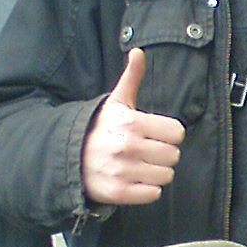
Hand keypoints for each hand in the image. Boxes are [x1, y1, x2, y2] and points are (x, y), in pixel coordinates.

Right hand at [80, 48, 183, 205]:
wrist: (69, 157)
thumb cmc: (99, 128)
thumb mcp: (116, 102)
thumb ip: (131, 78)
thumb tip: (138, 52)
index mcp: (131, 122)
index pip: (177, 133)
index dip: (169, 134)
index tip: (155, 135)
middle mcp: (127, 146)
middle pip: (174, 156)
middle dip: (163, 154)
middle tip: (147, 152)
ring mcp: (122, 171)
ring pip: (166, 176)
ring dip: (157, 172)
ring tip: (140, 166)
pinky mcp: (118, 192)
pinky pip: (153, 194)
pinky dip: (147, 190)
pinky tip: (134, 180)